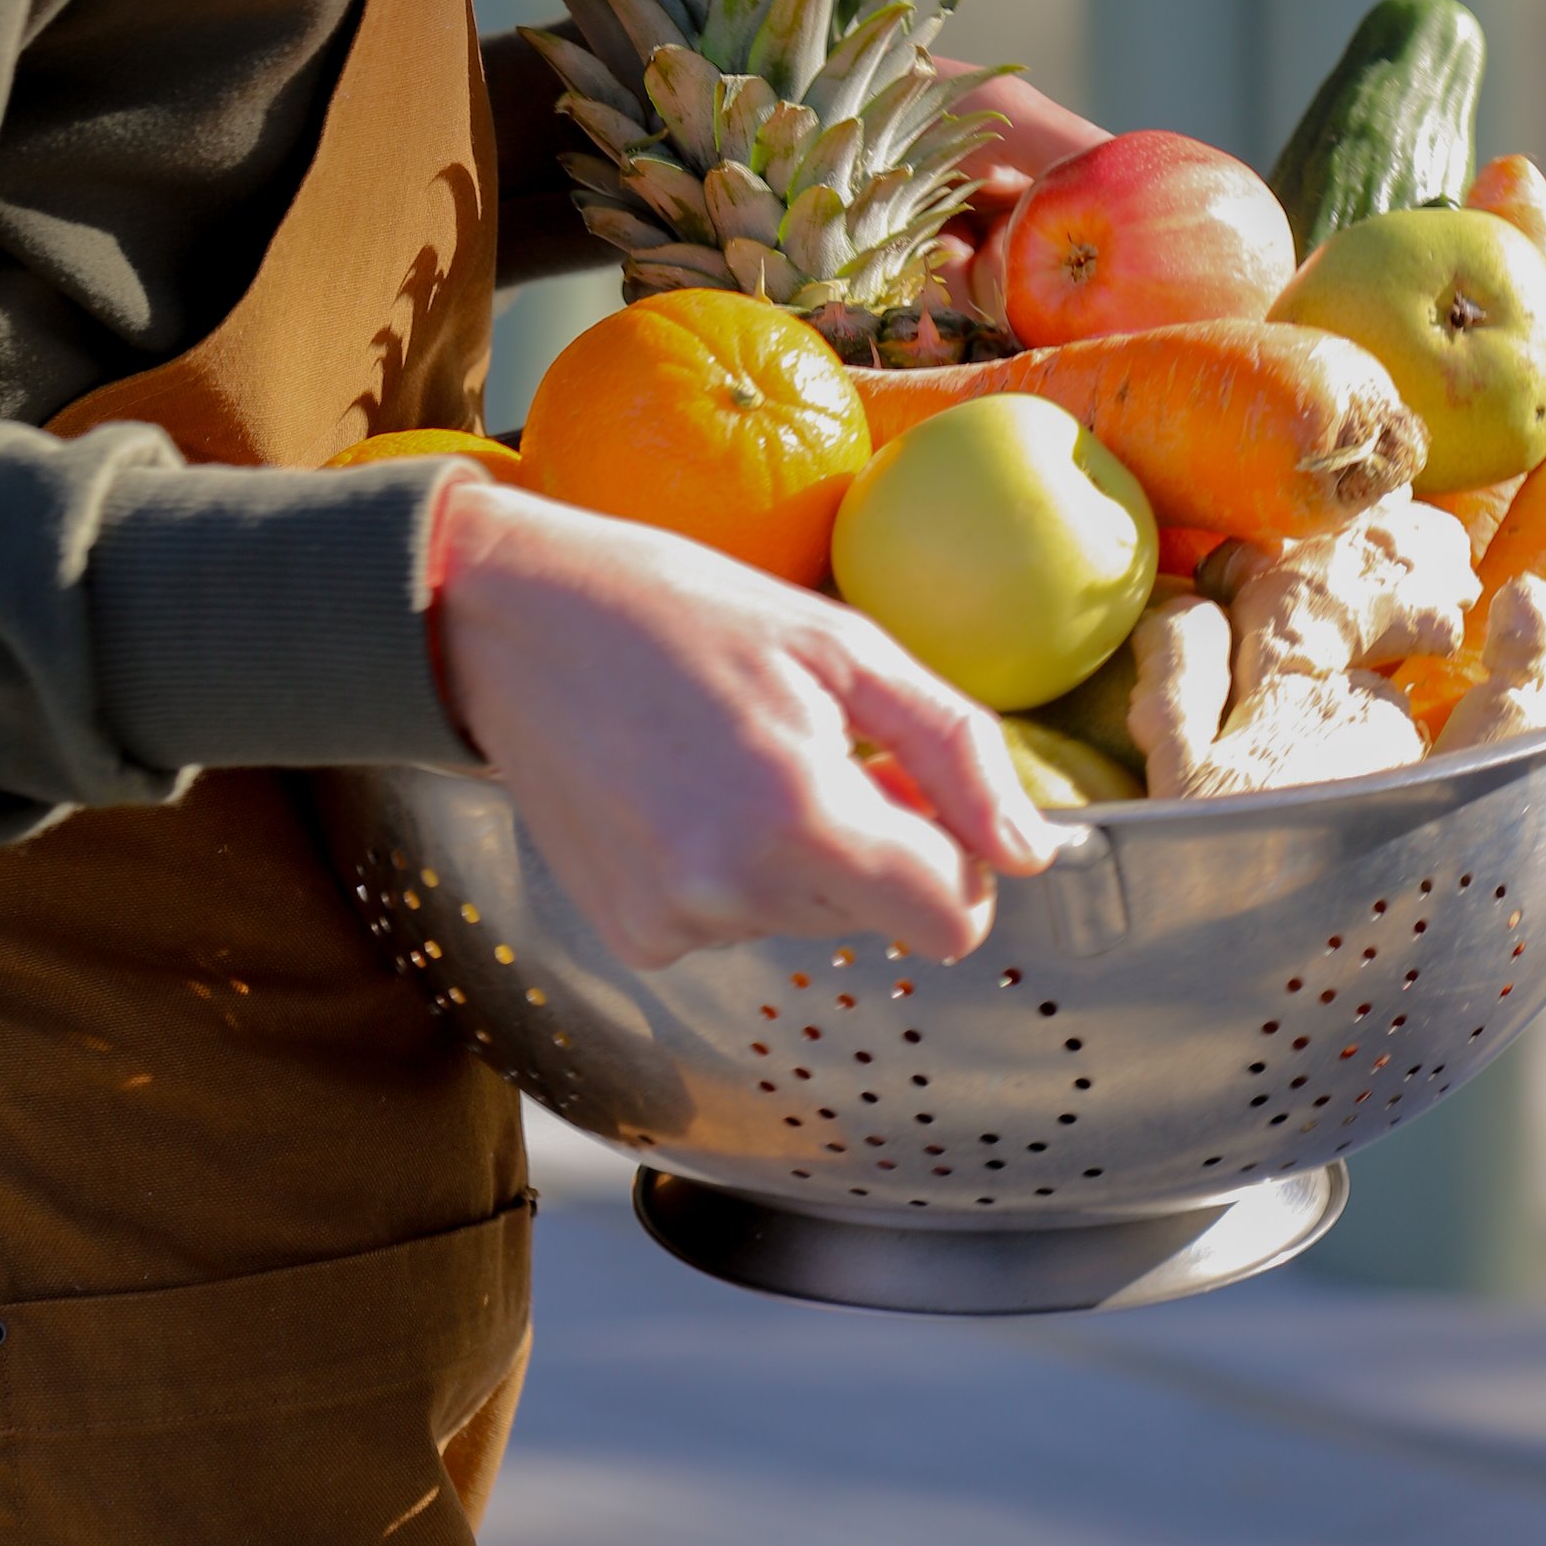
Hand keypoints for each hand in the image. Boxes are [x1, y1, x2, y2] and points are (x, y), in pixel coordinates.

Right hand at [428, 477, 1051, 970]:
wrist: (511, 619)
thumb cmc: (682, 609)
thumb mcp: (840, 643)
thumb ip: (956, 749)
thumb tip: (1034, 850)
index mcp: (799, 815)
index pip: (953, 920)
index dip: (953, 859)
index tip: (908, 793)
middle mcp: (733, 891)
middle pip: (877, 917)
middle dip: (868, 844)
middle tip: (801, 746)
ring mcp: (673, 925)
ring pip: (804, 919)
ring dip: (792, 855)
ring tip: (722, 757)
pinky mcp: (630, 935)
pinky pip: (730, 922)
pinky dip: (723, 870)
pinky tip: (675, 793)